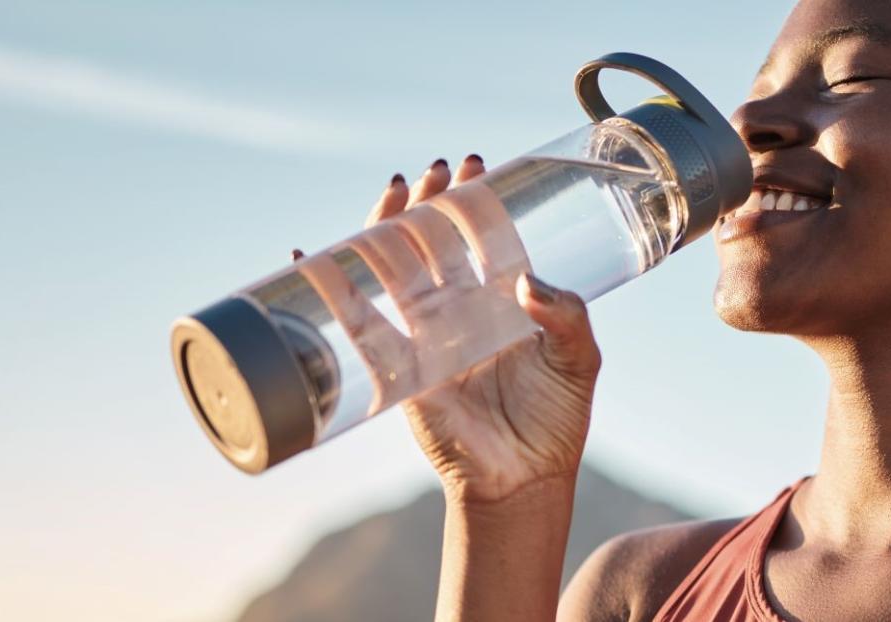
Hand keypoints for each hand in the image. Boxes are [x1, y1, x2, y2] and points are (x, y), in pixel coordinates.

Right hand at [302, 155, 601, 504]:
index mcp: (501, 300)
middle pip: (433, 242)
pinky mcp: (398, 366)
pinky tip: (311, 257)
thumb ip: (568, 317)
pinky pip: (360, 324)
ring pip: (396, 269)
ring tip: (392, 193)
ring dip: (386, 228)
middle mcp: (460, 309)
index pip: (481, 236)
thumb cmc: (556, 418)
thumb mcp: (579, 359)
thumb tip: (527, 281)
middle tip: (434, 172)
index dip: (475, 200)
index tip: (476, 167)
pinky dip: (332, 291)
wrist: (524, 478)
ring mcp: (425, 333)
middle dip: (430, 202)